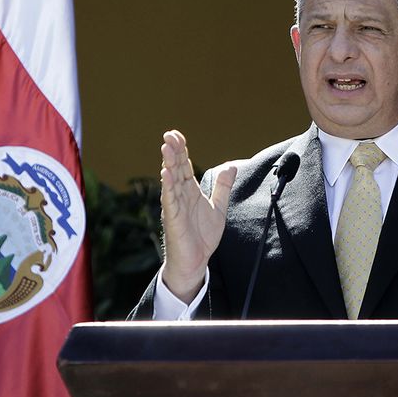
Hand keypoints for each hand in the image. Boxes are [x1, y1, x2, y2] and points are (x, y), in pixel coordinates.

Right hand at [159, 130, 236, 302]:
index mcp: (190, 191)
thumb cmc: (202, 236)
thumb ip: (223, 187)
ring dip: (168, 164)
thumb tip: (231, 166)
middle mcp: (180, 195)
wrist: (196, 262)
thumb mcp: (218, 208)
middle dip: (173, 151)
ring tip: (166, 147)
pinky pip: (170, 200)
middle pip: (176, 168)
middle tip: (169, 134)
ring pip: (171, 181)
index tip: (177, 135)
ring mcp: (175, 206)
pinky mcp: (173, 219)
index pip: (184, 165)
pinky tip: (166, 174)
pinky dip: (168, 187)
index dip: (182, 150)